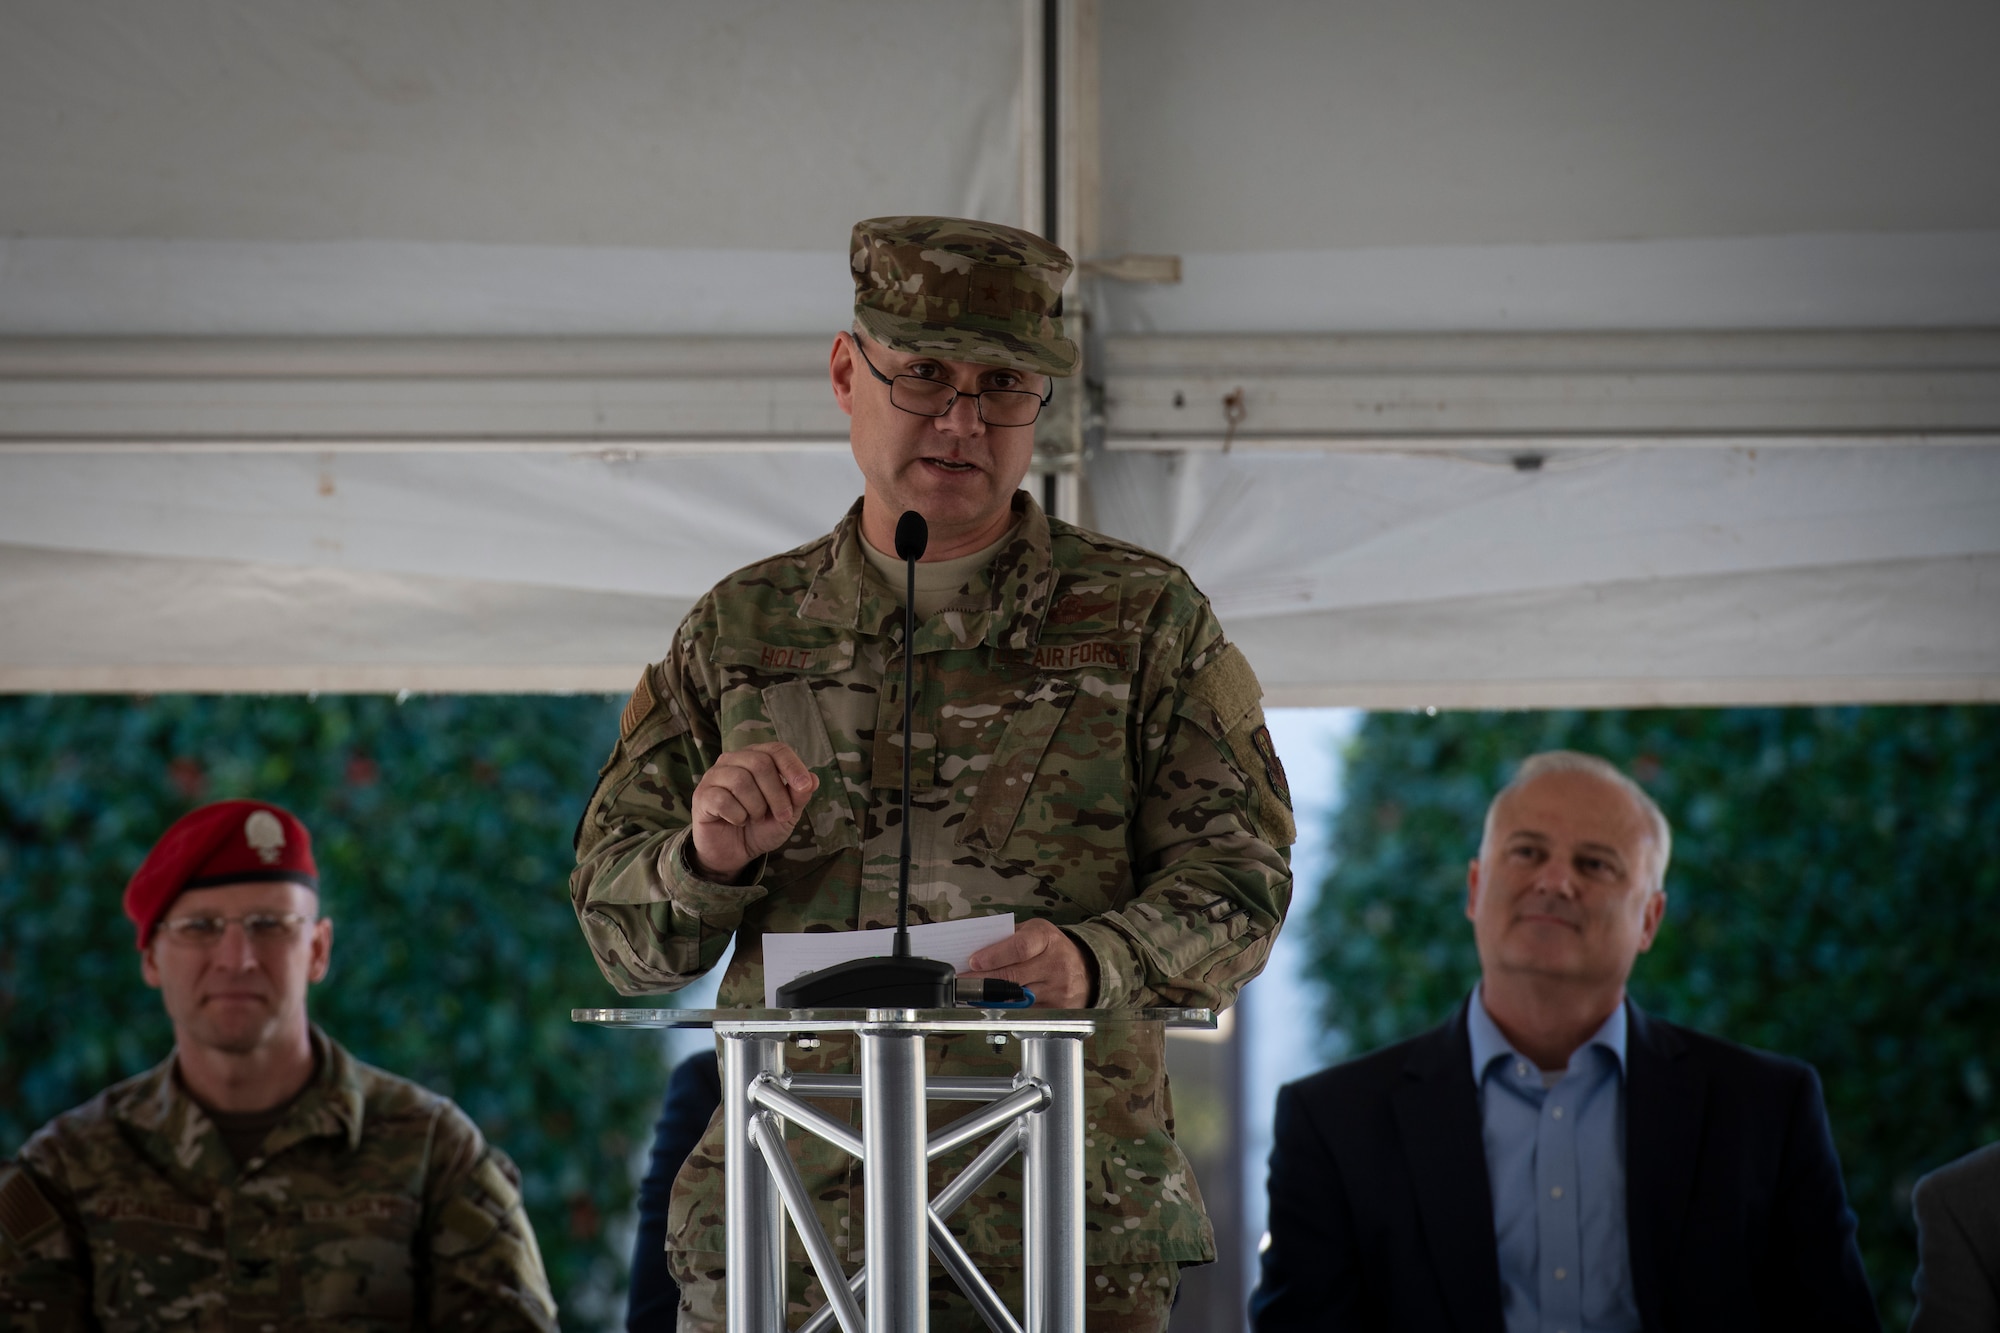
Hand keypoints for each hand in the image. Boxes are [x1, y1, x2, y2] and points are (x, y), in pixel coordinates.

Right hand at [689, 742, 817, 880]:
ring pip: (741, 781)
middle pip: (760, 764)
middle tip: (782, 816)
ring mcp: (714, 776)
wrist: (735, 853)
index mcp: (756, 757)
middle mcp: (733, 760)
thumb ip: (798, 796)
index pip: (776, 749)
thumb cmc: (760, 827)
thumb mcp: (787, 814)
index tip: (804, 787)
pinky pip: (723, 800)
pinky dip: (737, 815)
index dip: (792, 766)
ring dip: (756, 807)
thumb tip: (812, 779)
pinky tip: (738, 821)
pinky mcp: (702, 795)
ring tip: (755, 818)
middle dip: (776, 794)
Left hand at [963, 919, 1092, 1008]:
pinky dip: (1007, 1009)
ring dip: (990, 998)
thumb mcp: (1033, 932)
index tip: (973, 962)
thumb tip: (973, 949)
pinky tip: (993, 1005)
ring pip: (1015, 999)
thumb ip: (1006, 938)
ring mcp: (1058, 990)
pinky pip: (1025, 1012)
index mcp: (1046, 938)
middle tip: (961, 982)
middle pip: (1012, 977)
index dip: (994, 956)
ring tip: (971, 994)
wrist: (1086, 969)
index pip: (1019, 948)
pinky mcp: (1057, 1010)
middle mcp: (1056, 964)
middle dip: (981, 981)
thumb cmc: (1050, 947)